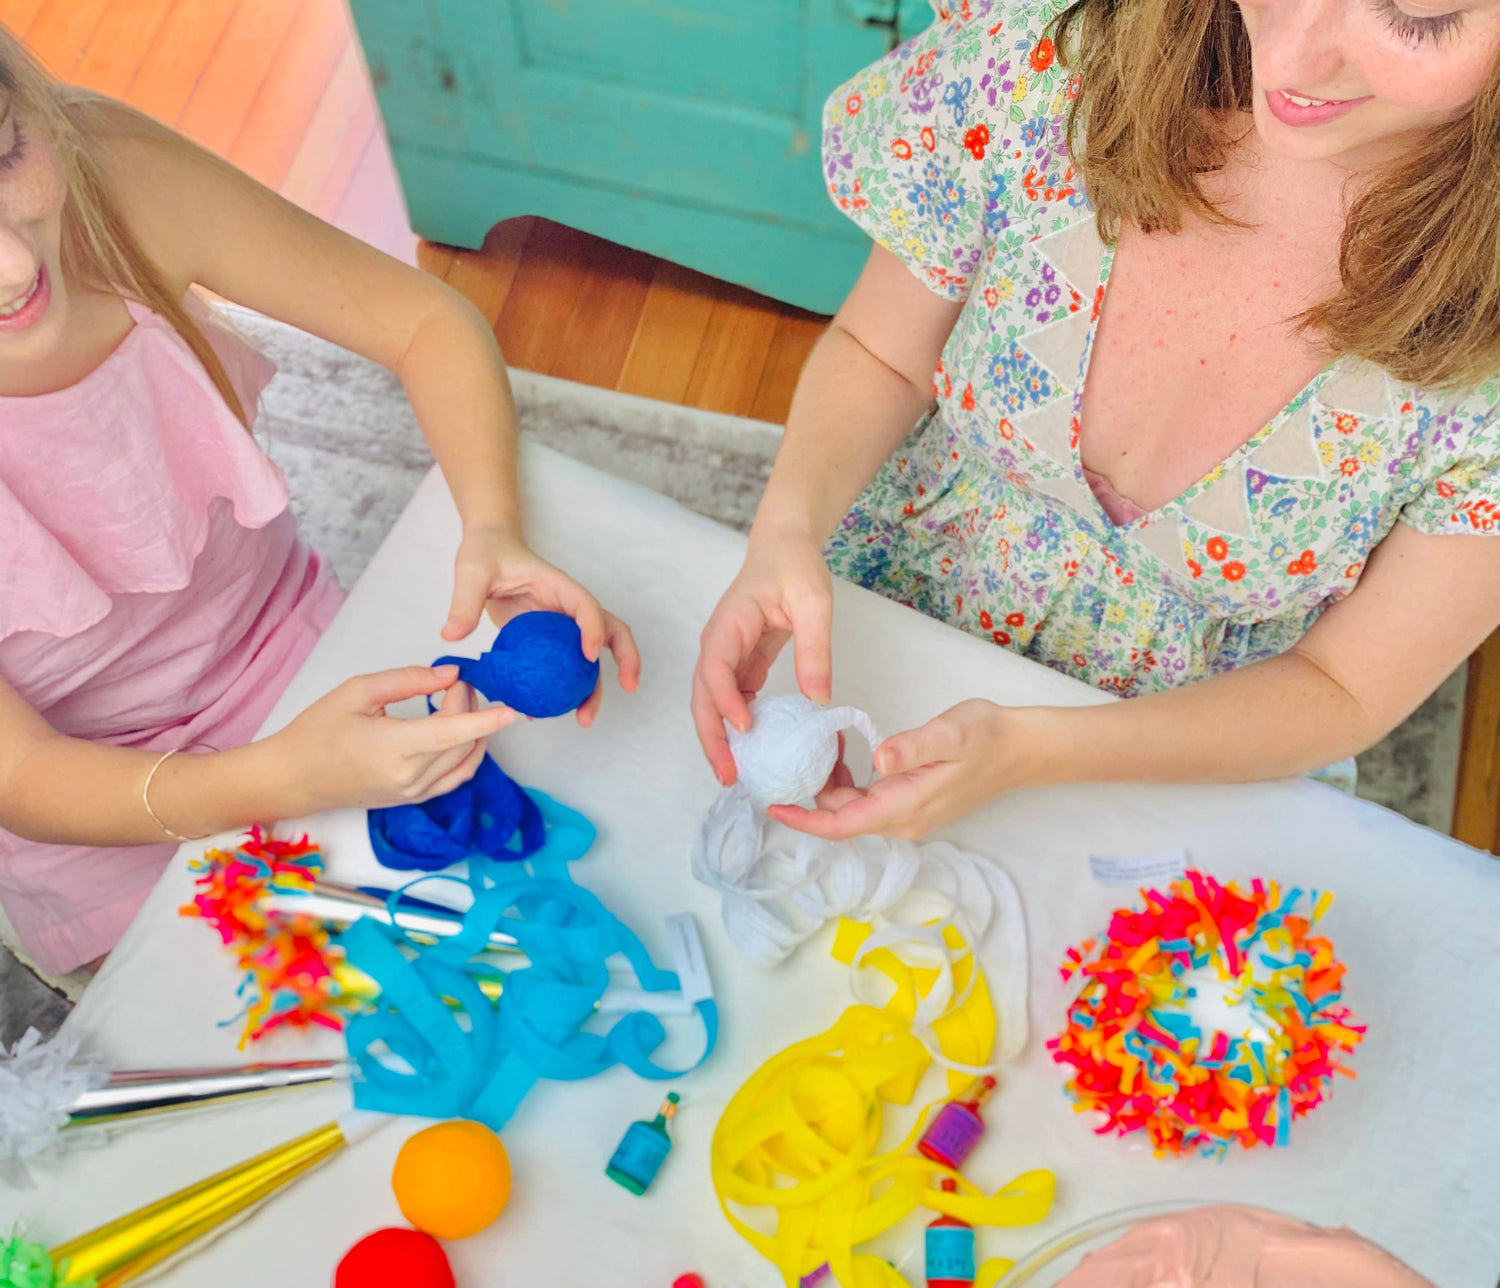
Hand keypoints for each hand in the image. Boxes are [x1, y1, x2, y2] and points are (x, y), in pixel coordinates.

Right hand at [260, 665, 517, 814]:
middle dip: (469, 706)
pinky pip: (455, 778)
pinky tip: (461, 732)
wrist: (293, 778)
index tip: (514, 709)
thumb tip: (450, 675)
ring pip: (464, 761)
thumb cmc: (317, 732)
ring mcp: (414, 793)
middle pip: (462, 740)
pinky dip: (467, 753)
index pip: (454, 732)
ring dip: (472, 730)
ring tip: (456, 701)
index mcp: (395, 748)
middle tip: (455, 682)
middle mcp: (410, 777)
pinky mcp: (414, 800)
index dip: (487, 720)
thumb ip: (409, 680)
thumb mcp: (358, 691)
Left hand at [441, 525, 640, 725]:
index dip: (594, 629)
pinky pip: (566, 667)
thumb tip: (452, 634)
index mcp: (559, 585)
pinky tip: (547, 712)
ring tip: (585, 718)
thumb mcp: (472, 572)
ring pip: (595, 656)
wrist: (490, 550)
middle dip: (627, 659)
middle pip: (613, 630)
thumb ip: (464, 602)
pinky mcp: (552, 640)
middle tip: (629, 687)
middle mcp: (570, 606)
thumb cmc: (487, 554)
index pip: (586, 606)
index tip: (590, 656)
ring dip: (596, 687)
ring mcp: (564, 624)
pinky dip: (566, 690)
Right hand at [692, 528, 835, 783]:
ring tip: (734, 773)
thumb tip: (819, 699)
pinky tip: (752, 749)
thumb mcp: (814, 602)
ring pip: (712, 703)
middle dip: (711, 737)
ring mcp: (726, 656)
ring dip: (719, 738)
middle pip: (703, 696)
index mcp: (728, 625)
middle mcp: (718, 644)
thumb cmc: (794, 566)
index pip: (715, 669)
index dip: (726, 701)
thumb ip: (815, 648)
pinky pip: (733, 699)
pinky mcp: (740, 664)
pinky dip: (737, 725)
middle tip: (729, 774)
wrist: (784, 547)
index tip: (746, 728)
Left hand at [770, 699, 1011, 840]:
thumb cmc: (985, 736)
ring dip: (829, 785)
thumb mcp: (949, 734)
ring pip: (852, 809)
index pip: (842, 825)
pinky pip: (867, 802)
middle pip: (841, 817)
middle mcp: (902, 821)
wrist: (1019, 748)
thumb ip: (912, 748)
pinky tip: (843, 755)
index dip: (805, 819)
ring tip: (820, 747)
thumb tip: (879, 759)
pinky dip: (847, 783)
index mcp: (904, 808)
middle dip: (811, 792)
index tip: (773, 807)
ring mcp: (907, 816)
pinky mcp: (910, 805)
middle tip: (796, 751)